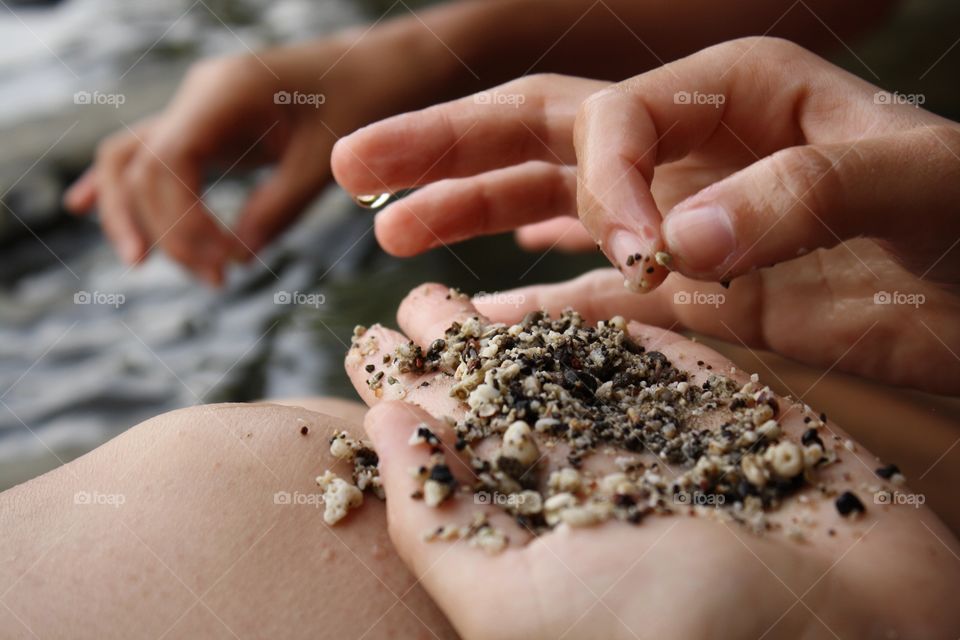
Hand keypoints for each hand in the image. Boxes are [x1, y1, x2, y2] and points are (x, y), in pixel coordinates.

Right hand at [64, 32, 437, 283]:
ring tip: (142, 263)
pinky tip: (83, 207)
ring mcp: (197, 107)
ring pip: (131, 157)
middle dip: (163, 230)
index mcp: (224, 95)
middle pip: (138, 166)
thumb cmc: (363, 106)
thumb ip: (278, 210)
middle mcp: (198, 96)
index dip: (183, 223)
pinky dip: (122, 183)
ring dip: (133, 213)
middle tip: (212, 279)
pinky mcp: (206, 123)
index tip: (226, 262)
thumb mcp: (325, 163)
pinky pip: (149, 150)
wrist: (378, 70)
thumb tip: (237, 259)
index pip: (167, 164)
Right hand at [332, 37, 959, 393]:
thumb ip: (806, 190)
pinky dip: (536, 300)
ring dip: (467, 214)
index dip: (603, 180)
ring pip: (546, 206)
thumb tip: (683, 241)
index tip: (635, 255)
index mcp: (732, 93)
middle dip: (445, 150)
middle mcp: (687, 148)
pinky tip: (484, 307)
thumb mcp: (915, 177)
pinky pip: (591, 290)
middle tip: (356, 169)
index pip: (617, 118)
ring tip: (389, 232)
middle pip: (539, 135)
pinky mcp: (690, 290)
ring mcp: (678, 220)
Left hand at [343, 283, 959, 639]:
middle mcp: (583, 480)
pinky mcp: (715, 404)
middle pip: (498, 402)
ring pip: (564, 371)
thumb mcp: (522, 605)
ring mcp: (651, 438)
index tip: (364, 347)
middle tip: (405, 301)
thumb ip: (441, 524)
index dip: (403, 398)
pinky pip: (648, 352)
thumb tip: (384, 428)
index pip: (450, 451)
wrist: (860, 633)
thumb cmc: (683, 634)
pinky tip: (556, 299)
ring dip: (508, 329)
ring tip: (452, 293)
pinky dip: (600, 324)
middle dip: (448, 352)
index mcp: (527, 528)